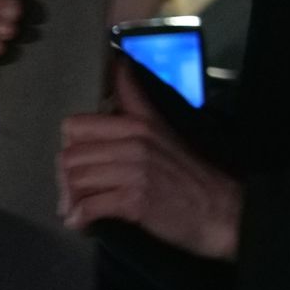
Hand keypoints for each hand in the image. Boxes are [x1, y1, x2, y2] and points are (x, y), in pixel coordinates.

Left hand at [59, 58, 240, 260]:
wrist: (222, 209)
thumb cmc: (195, 176)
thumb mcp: (166, 130)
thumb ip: (139, 104)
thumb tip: (119, 66)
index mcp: (140, 123)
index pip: (76, 124)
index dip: (70, 146)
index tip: (78, 159)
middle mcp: (135, 141)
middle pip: (69, 156)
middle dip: (67, 179)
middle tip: (77, 193)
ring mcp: (135, 170)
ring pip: (75, 180)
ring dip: (70, 201)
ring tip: (79, 210)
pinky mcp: (135, 199)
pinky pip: (89, 207)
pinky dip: (80, 219)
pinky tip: (85, 223)